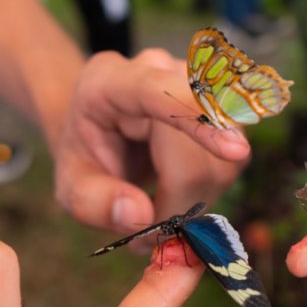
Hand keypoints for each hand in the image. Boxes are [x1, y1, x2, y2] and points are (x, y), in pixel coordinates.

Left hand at [53, 48, 250, 235]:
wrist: (104, 130)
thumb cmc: (87, 153)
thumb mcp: (71, 183)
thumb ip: (93, 201)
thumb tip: (141, 216)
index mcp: (111, 82)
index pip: (161, 92)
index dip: (198, 121)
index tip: (234, 151)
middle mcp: (162, 71)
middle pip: (194, 152)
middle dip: (176, 204)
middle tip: (146, 235)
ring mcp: (199, 88)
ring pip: (221, 164)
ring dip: (192, 202)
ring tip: (158, 210)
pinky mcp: (223, 112)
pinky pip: (230, 166)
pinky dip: (206, 194)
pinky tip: (179, 195)